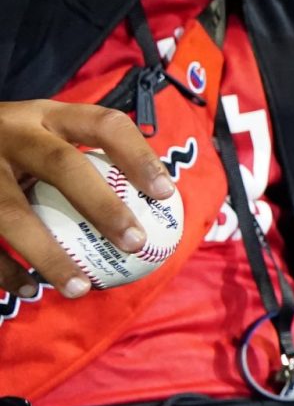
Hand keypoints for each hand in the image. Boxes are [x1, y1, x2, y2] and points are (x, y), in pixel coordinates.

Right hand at [0, 100, 173, 298]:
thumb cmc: (11, 147)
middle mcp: (11, 133)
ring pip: (12, 213)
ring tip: (80, 288)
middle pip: (60, 165)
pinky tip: (29, 290)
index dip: (138, 155)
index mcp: (46, 115)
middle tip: (135, 242)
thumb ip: (84, 159)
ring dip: (48, 254)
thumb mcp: (43, 134)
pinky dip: (5, 269)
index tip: (166, 193)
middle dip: (101, 205)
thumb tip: (155, 205)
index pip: (103, 124)